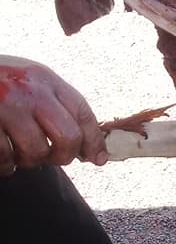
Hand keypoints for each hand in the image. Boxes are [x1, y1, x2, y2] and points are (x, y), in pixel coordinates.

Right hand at [0, 56, 106, 175]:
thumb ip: (57, 106)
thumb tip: (90, 149)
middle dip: (64, 155)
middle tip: (51, 157)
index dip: (94, 140)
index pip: (82, 112)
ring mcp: (6, 106)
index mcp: (45, 79)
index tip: (97, 159)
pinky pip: (6, 158)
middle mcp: (29, 90)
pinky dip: (5, 164)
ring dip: (29, 160)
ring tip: (18, 152)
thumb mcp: (29, 81)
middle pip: (68, 137)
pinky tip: (1, 156)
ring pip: (36, 151)